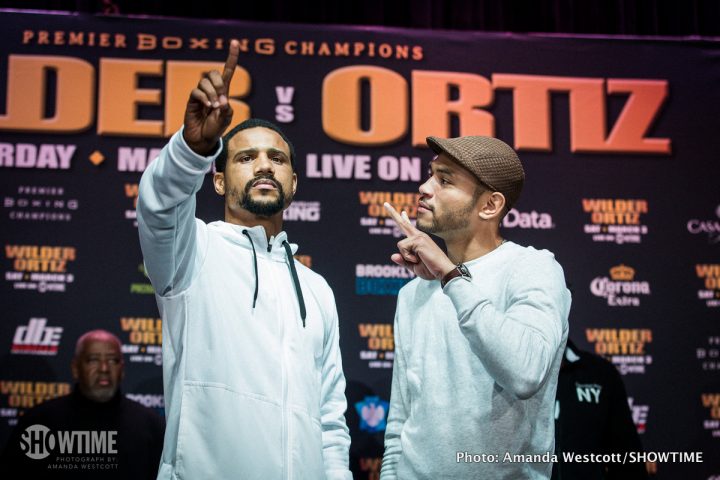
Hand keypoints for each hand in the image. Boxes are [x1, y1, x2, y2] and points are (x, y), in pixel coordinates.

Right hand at [183, 39, 239, 155]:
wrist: (202, 140)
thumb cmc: (215, 129)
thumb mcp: (226, 119)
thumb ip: (227, 109)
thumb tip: (222, 99)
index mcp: (223, 92)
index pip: (228, 70)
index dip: (232, 57)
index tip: (236, 42)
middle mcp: (211, 90)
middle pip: (213, 73)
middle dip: (219, 83)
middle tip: (222, 98)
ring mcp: (200, 95)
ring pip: (204, 82)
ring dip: (212, 93)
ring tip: (215, 107)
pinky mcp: (191, 101)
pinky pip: (196, 92)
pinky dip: (204, 98)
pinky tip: (208, 107)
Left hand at [384, 202, 455, 280]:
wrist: (443, 272)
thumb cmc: (431, 269)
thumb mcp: (414, 267)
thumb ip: (403, 261)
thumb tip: (392, 256)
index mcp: (419, 240)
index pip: (409, 227)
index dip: (404, 219)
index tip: (402, 212)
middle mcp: (419, 236)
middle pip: (403, 223)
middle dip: (393, 213)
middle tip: (385, 203)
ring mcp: (420, 237)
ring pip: (401, 245)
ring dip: (407, 257)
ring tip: (419, 260)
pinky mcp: (419, 240)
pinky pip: (403, 248)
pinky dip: (408, 257)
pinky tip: (419, 259)